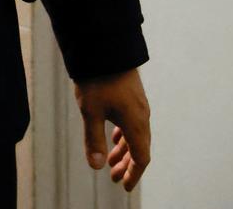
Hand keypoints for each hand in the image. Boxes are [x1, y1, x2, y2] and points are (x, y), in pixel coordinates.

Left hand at [74, 68, 150, 190]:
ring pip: (136, 135)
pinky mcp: (132, 96)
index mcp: (136, 123)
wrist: (104, 46)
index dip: (134, 174)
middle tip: (114, 177)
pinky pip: (132, 122)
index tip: (124, 186)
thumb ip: (93, 139)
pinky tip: (113, 137)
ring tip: (110, 161)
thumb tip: (95, 167)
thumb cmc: (97, 79)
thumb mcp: (90, 111)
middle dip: (127, 165)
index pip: (141, 157)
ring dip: (124, 150)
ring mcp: (138, 105)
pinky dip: (124, 135)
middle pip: (140, 148)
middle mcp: (142, 116)